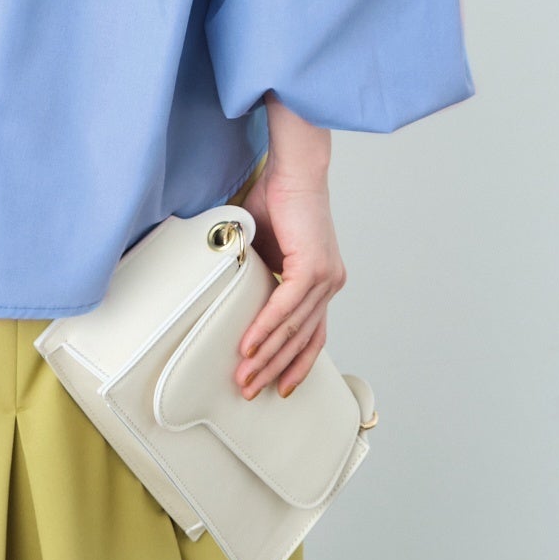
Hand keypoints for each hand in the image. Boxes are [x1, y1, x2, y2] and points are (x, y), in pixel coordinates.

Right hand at [234, 160, 345, 400]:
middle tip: (250, 390)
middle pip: (303, 340)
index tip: (279, 386)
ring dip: (265, 356)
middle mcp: (329, 284)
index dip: (296, 362)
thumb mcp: (263, 246)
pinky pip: (286, 308)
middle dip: (274, 369)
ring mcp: (326, 278)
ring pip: (294, 330)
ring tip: (243, 376)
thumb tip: (229, 287)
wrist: (293, 168)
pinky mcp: (313, 268)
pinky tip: (249, 345)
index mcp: (321, 281)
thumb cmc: (278, 199)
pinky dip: (265, 328)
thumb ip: (254, 271)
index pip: (312, 333)